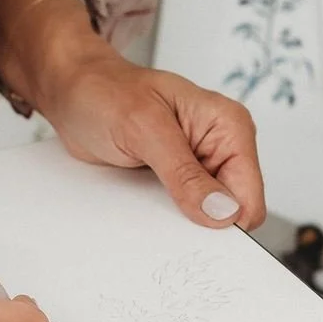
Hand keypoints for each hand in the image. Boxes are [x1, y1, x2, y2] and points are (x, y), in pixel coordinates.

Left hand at [40, 50, 266, 231]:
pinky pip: (184, 215)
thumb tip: (222, 212)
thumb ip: (184, 174)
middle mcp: (221, 147)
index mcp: (229, 126)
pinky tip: (141, 204)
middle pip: (231, 211)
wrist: (74, 92)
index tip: (193, 229)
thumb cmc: (105, 93)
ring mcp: (201, 166)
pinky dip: (165, 218)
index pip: (248, 195)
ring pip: (208, 218)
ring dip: (179, 221)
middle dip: (202, 222)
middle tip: (160, 210)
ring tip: (146, 200)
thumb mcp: (144, 129)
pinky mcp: (179, 180)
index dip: (226, 220)